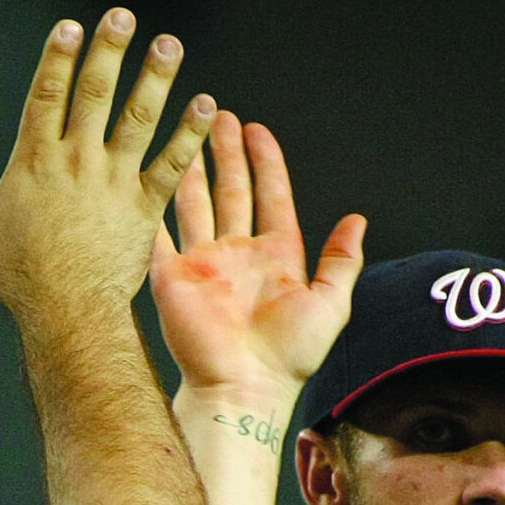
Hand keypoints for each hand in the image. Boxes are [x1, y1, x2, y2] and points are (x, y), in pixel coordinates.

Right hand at [0, 10, 213, 324]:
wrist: (66, 314)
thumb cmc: (20, 278)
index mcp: (34, 162)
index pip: (46, 96)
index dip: (58, 58)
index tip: (71, 27)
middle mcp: (76, 162)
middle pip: (94, 94)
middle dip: (109, 51)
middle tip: (123, 16)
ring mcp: (113, 182)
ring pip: (138, 119)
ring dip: (156, 79)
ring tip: (170, 44)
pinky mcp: (144, 207)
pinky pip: (171, 164)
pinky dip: (190, 135)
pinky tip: (207, 106)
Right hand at [151, 113, 363, 410]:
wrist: (243, 388)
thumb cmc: (288, 356)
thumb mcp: (330, 303)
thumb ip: (342, 260)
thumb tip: (357, 220)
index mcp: (276, 255)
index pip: (270, 195)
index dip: (265, 160)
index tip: (256, 129)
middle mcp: (237, 255)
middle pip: (231, 190)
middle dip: (224, 153)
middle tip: (217, 116)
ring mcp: (203, 265)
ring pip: (194, 204)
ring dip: (189, 169)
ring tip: (184, 132)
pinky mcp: (172, 278)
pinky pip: (159, 236)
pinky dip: (152, 207)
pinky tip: (146, 177)